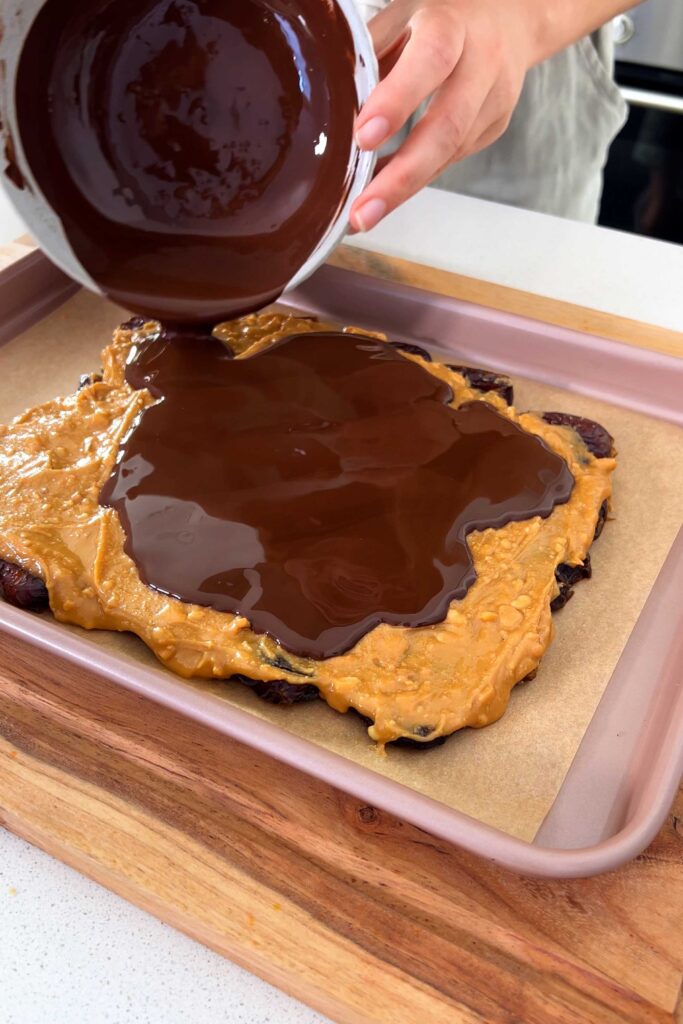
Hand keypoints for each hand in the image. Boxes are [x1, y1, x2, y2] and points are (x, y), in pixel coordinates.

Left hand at [350, 0, 538, 231]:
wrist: (513, 18)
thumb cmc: (443, 17)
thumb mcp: (403, 16)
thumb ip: (370, 53)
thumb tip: (330, 105)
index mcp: (452, 26)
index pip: (430, 62)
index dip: (398, 101)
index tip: (364, 139)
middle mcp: (482, 64)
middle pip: (447, 128)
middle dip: (402, 177)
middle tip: (363, 213)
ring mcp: (494, 101)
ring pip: (449, 154)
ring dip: (404, 188)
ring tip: (365, 214)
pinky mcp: (493, 128)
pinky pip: (450, 160)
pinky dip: (416, 179)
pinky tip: (386, 193)